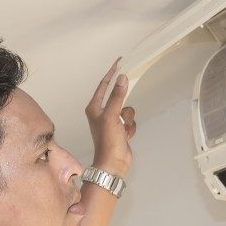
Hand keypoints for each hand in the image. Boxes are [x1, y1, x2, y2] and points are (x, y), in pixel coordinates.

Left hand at [85, 58, 136, 176]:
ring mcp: (112, 121)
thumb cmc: (108, 141)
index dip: (112, 72)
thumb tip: (122, 78)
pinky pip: (130, 120)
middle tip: (130, 85)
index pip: (104, 85)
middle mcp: (101, 113)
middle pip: (117, 96)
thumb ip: (118, 96)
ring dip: (128, 118)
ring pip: (126, 109)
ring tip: (123, 128)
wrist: (113, 163)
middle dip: (123, 99)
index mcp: (94, 108)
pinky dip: (130, 127)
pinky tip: (126, 136)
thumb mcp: (112, 116)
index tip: (120, 61)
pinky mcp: (120, 129)